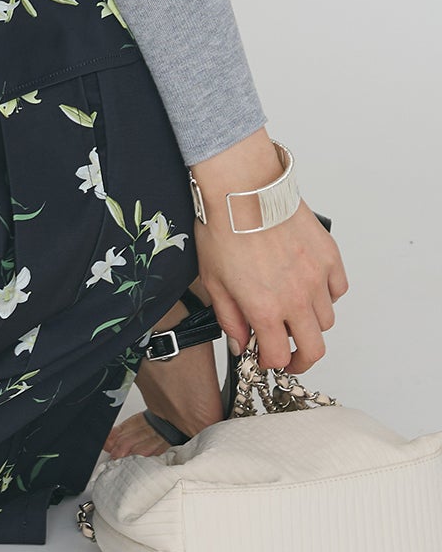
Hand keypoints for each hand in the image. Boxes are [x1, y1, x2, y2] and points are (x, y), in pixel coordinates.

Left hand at [192, 194, 347, 375]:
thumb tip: (240, 342)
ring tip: (292, 311)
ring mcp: (317, 277)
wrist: (244, 189)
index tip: (265, 357)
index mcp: (266, 308)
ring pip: (327, 320)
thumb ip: (229, 318)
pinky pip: (338, 290)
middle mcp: (297, 298)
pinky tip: (310, 287)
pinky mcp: (328, 256)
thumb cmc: (224, 227)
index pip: (279, 356)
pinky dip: (327, 295)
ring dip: (310, 323)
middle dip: (300, 358)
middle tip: (290, 355)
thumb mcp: (213, 280)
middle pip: (314, 348)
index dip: (271, 362)